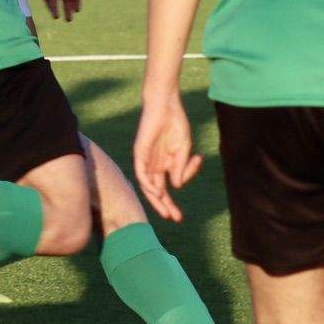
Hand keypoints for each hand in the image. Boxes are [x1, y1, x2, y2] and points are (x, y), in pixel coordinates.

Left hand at [132, 90, 200, 223]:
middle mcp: (154, 165)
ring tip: (165, 211)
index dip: (176, 196)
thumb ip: (180, 167)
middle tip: (175, 219)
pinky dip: (148, 183)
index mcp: (165, 164)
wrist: (165, 104)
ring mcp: (146, 160)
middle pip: (157, 191)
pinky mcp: (139, 152)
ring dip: (156, 199)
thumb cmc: (175, 123)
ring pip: (148, 185)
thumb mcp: (183, 148)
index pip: (169, 186)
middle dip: (165, 205)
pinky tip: (157, 191)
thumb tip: (176, 186)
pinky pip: (141, 172)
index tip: (185, 203)